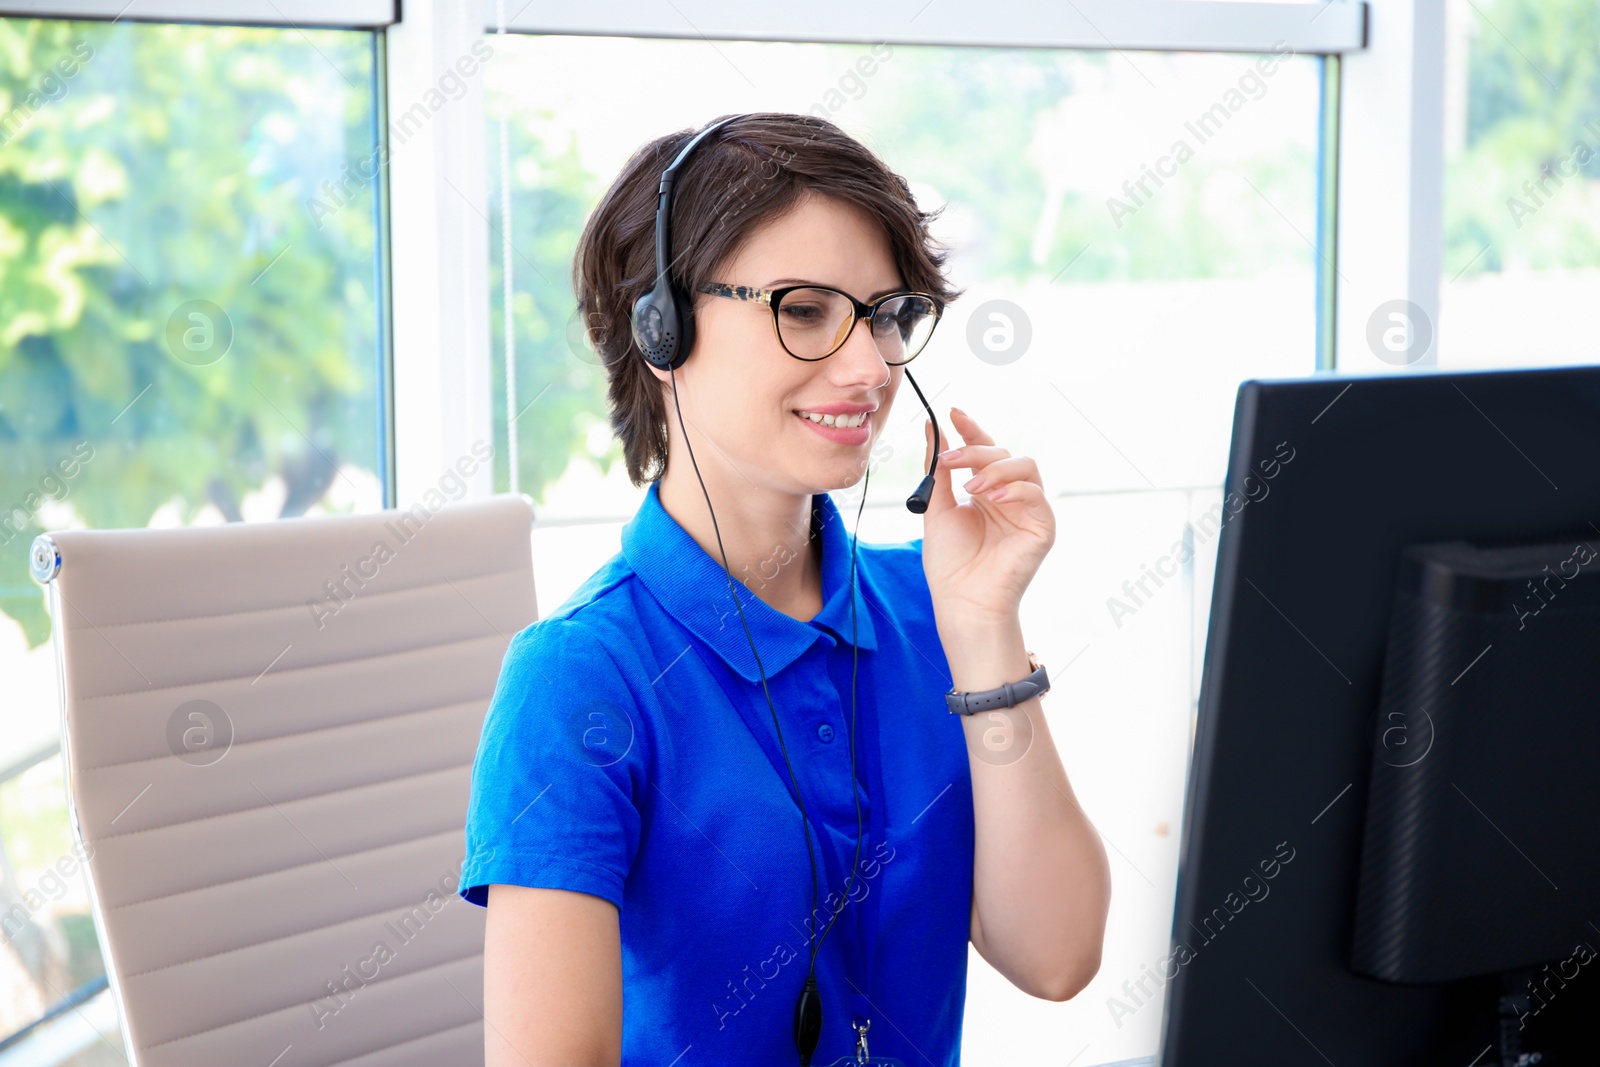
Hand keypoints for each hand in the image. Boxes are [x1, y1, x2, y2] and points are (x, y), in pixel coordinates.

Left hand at [920, 407, 1054, 629]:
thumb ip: (938, 469)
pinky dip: (1014, 490)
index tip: (952, 412)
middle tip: (951, 459)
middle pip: (1003, 453)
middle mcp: (1009, 497)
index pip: (984, 450)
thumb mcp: (937, 507)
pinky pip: (1037, 495)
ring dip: (996, 469)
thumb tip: (930, 428)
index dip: (971, 429)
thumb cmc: (950, 562)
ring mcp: (1028, 511)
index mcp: (985, 491)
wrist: (962, 600)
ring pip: (1026, 466)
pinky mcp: (1043, 528)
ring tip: (971, 487)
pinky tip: (991, 499)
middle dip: (976, 450)